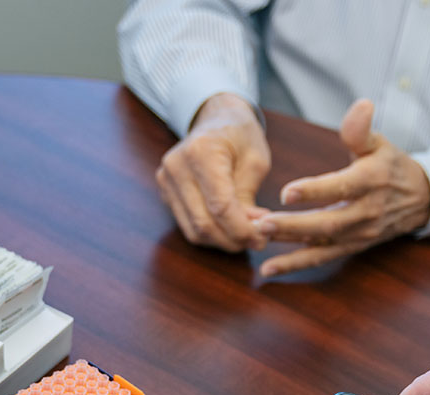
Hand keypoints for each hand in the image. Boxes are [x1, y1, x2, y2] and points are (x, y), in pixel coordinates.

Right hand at [157, 92, 270, 251]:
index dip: (242, 230)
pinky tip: (230, 228)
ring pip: (193, 230)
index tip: (263, 238)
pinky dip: (211, 234)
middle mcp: (177, 166)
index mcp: (201, 152)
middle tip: (259, 241)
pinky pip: (188, 224)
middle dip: (234, 240)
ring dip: (223, 241)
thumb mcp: (256, 162)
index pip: (220, 206)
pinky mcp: (166, 191)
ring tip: (247, 234)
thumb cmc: (241, 136)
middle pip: (203, 223)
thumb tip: (250, 233)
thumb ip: (249, 198)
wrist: (216, 118)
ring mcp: (166, 180)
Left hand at [258, 99, 429, 276]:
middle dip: (294, 226)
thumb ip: (362, 129)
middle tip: (263, 223)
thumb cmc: (391, 166)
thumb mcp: (380, 143)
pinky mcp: (351, 246)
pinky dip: (295, 264)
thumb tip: (361, 106)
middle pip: (328, 223)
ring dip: (289, 246)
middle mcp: (365, 212)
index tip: (287, 192)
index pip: (341, 187)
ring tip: (259, 241)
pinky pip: (322, 257)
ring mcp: (358, 233)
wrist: (419, 199)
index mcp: (370, 181)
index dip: (314, 191)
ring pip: (322, 243)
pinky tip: (269, 268)